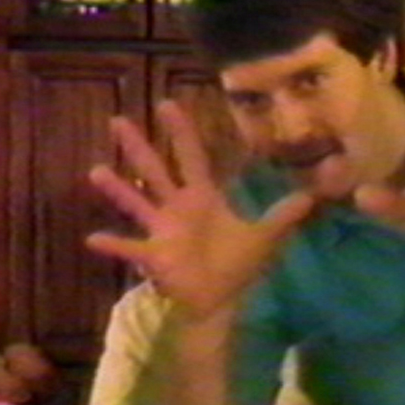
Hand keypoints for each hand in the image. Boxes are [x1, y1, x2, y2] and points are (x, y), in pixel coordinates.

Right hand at [87, 101, 313, 319]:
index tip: (168, 103)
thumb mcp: (264, 239)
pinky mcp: (156, 256)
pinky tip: (92, 238)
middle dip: (138, 148)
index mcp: (202, 198)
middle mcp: (178, 208)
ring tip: (97, 171)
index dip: (182, 132)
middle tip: (118, 121)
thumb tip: (312, 196)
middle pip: (156, 171)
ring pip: (137, 203)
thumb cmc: (236, 267)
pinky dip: (114, 246)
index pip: (191, 157)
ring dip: (118, 190)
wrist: (220, 300)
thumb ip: (283, 217)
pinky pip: (131, 249)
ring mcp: (163, 231)